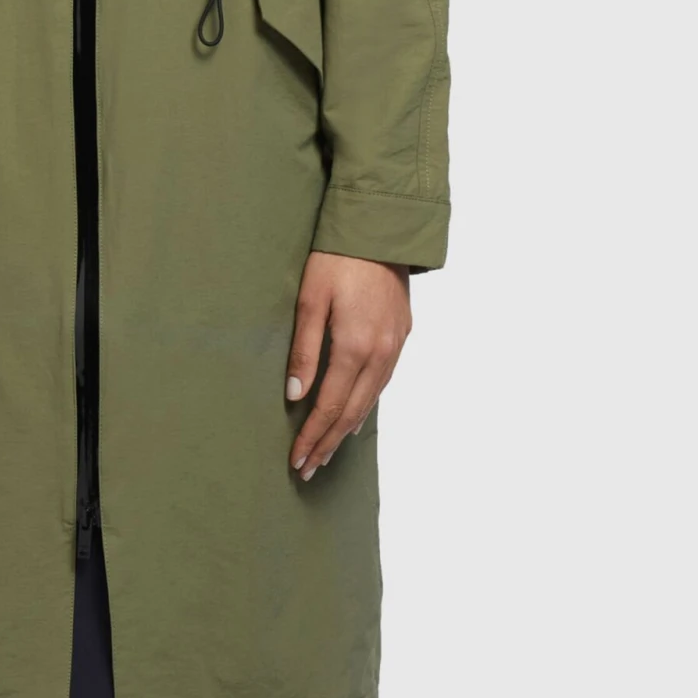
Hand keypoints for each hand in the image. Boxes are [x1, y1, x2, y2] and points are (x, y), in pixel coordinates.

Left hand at [285, 253, 410, 478]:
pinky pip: (384, 381)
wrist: (381, 228)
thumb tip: (295, 395)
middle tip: (309, 469)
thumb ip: (304, 350)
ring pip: (371, 400)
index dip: (313, 435)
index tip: (298, 460)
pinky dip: (367, 403)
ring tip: (328, 450)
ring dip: (348, 428)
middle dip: (329, 442)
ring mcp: (395, 345)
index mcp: (355, 347)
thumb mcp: (311, 300)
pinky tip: (357, 413)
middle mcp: (380, 353)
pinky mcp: (402, 334)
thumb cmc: (337, 258)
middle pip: (353, 411)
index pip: (330, 406)